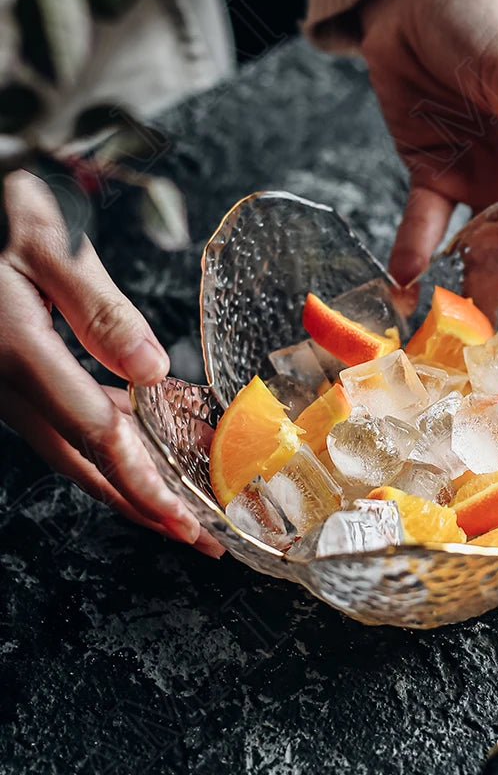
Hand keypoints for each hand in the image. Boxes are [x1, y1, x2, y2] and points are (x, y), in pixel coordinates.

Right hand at [0, 170, 224, 556]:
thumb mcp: (49, 244)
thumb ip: (98, 309)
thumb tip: (149, 371)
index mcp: (16, 352)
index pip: (93, 433)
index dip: (142, 480)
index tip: (182, 519)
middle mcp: (7, 380)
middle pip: (83, 460)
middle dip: (143, 504)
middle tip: (195, 537)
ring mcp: (7, 382)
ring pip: (73, 448)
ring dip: (129, 480)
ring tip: (180, 505)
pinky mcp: (15, 372)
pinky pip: (66, 418)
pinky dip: (111, 440)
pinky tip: (146, 443)